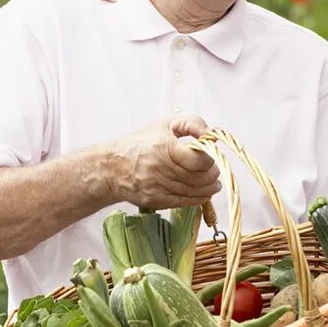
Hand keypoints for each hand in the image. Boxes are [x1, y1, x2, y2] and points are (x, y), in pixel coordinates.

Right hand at [95, 116, 220, 209]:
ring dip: (209, 188)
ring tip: (214, 182)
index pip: (198, 160)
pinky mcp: (156, 200)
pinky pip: (184, 202)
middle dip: (213, 174)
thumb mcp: (165, 124)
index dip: (210, 158)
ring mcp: (158, 187)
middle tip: (216, 170)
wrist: (111, 167)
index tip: (211, 155)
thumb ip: (192, 124)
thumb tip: (212, 135)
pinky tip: (204, 192)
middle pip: (199, 177)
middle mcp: (160, 169)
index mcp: (164, 147)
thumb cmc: (139, 143)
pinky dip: (199, 198)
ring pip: (194, 191)